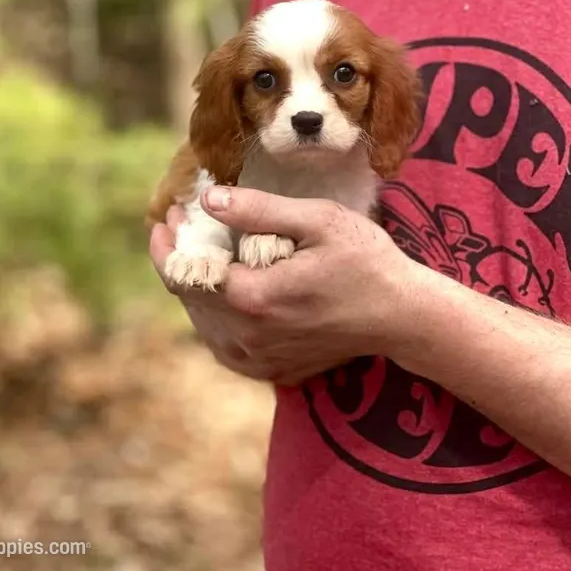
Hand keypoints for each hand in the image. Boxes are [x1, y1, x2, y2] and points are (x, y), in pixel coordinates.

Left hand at [149, 186, 423, 385]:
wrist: (402, 316)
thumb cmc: (366, 261)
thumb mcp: (317, 220)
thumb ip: (259, 210)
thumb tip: (210, 201)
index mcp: (254, 298)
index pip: (184, 275)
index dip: (168, 245)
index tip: (167, 217)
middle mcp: (249, 337)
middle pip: (190, 299)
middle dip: (178, 260)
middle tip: (180, 226)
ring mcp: (260, 360)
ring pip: (205, 324)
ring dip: (195, 288)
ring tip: (198, 253)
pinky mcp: (273, 369)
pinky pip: (226, 345)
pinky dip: (215, 318)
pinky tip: (223, 295)